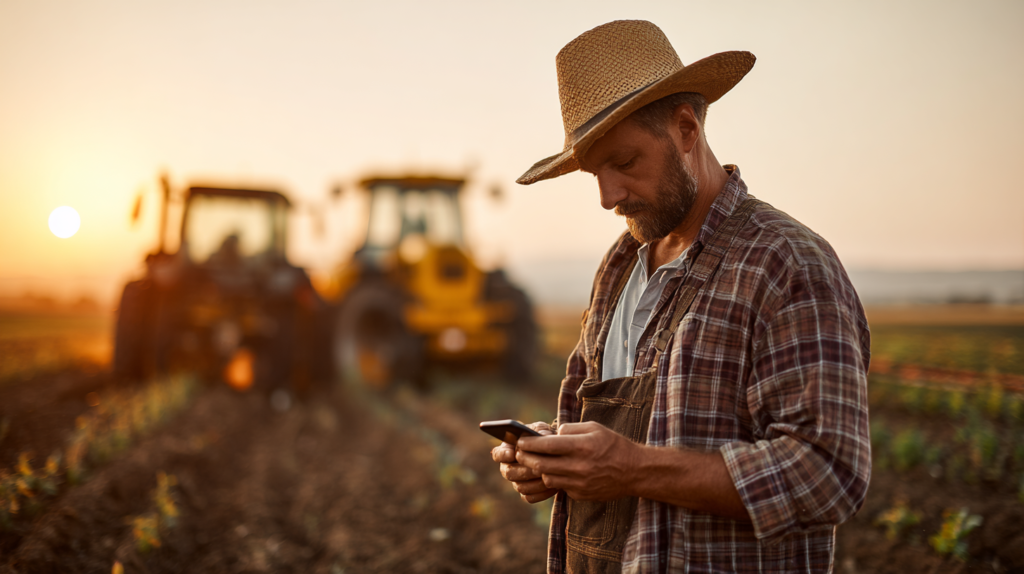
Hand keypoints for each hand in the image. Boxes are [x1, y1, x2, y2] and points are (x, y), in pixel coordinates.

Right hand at [491, 421, 557, 503]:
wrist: (557, 452)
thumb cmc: (545, 437)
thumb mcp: (543, 429)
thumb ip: (540, 431)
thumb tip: (541, 436)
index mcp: (507, 449)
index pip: (497, 454)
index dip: (502, 455)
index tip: (512, 453)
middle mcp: (508, 467)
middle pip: (508, 473)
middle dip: (524, 470)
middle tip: (538, 467)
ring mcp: (516, 481)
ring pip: (520, 487)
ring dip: (535, 483)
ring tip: (549, 476)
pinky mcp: (527, 492)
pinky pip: (529, 497)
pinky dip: (541, 493)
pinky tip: (553, 486)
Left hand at [516, 421, 639, 500]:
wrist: (634, 471)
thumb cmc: (613, 445)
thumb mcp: (594, 428)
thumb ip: (570, 429)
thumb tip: (551, 434)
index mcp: (581, 446)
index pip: (546, 445)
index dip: (529, 444)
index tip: (519, 441)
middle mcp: (579, 466)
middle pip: (541, 464)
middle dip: (526, 458)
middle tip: (518, 453)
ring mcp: (579, 483)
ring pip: (547, 478)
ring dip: (539, 470)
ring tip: (535, 462)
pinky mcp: (581, 495)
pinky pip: (560, 487)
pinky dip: (555, 478)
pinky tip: (556, 471)